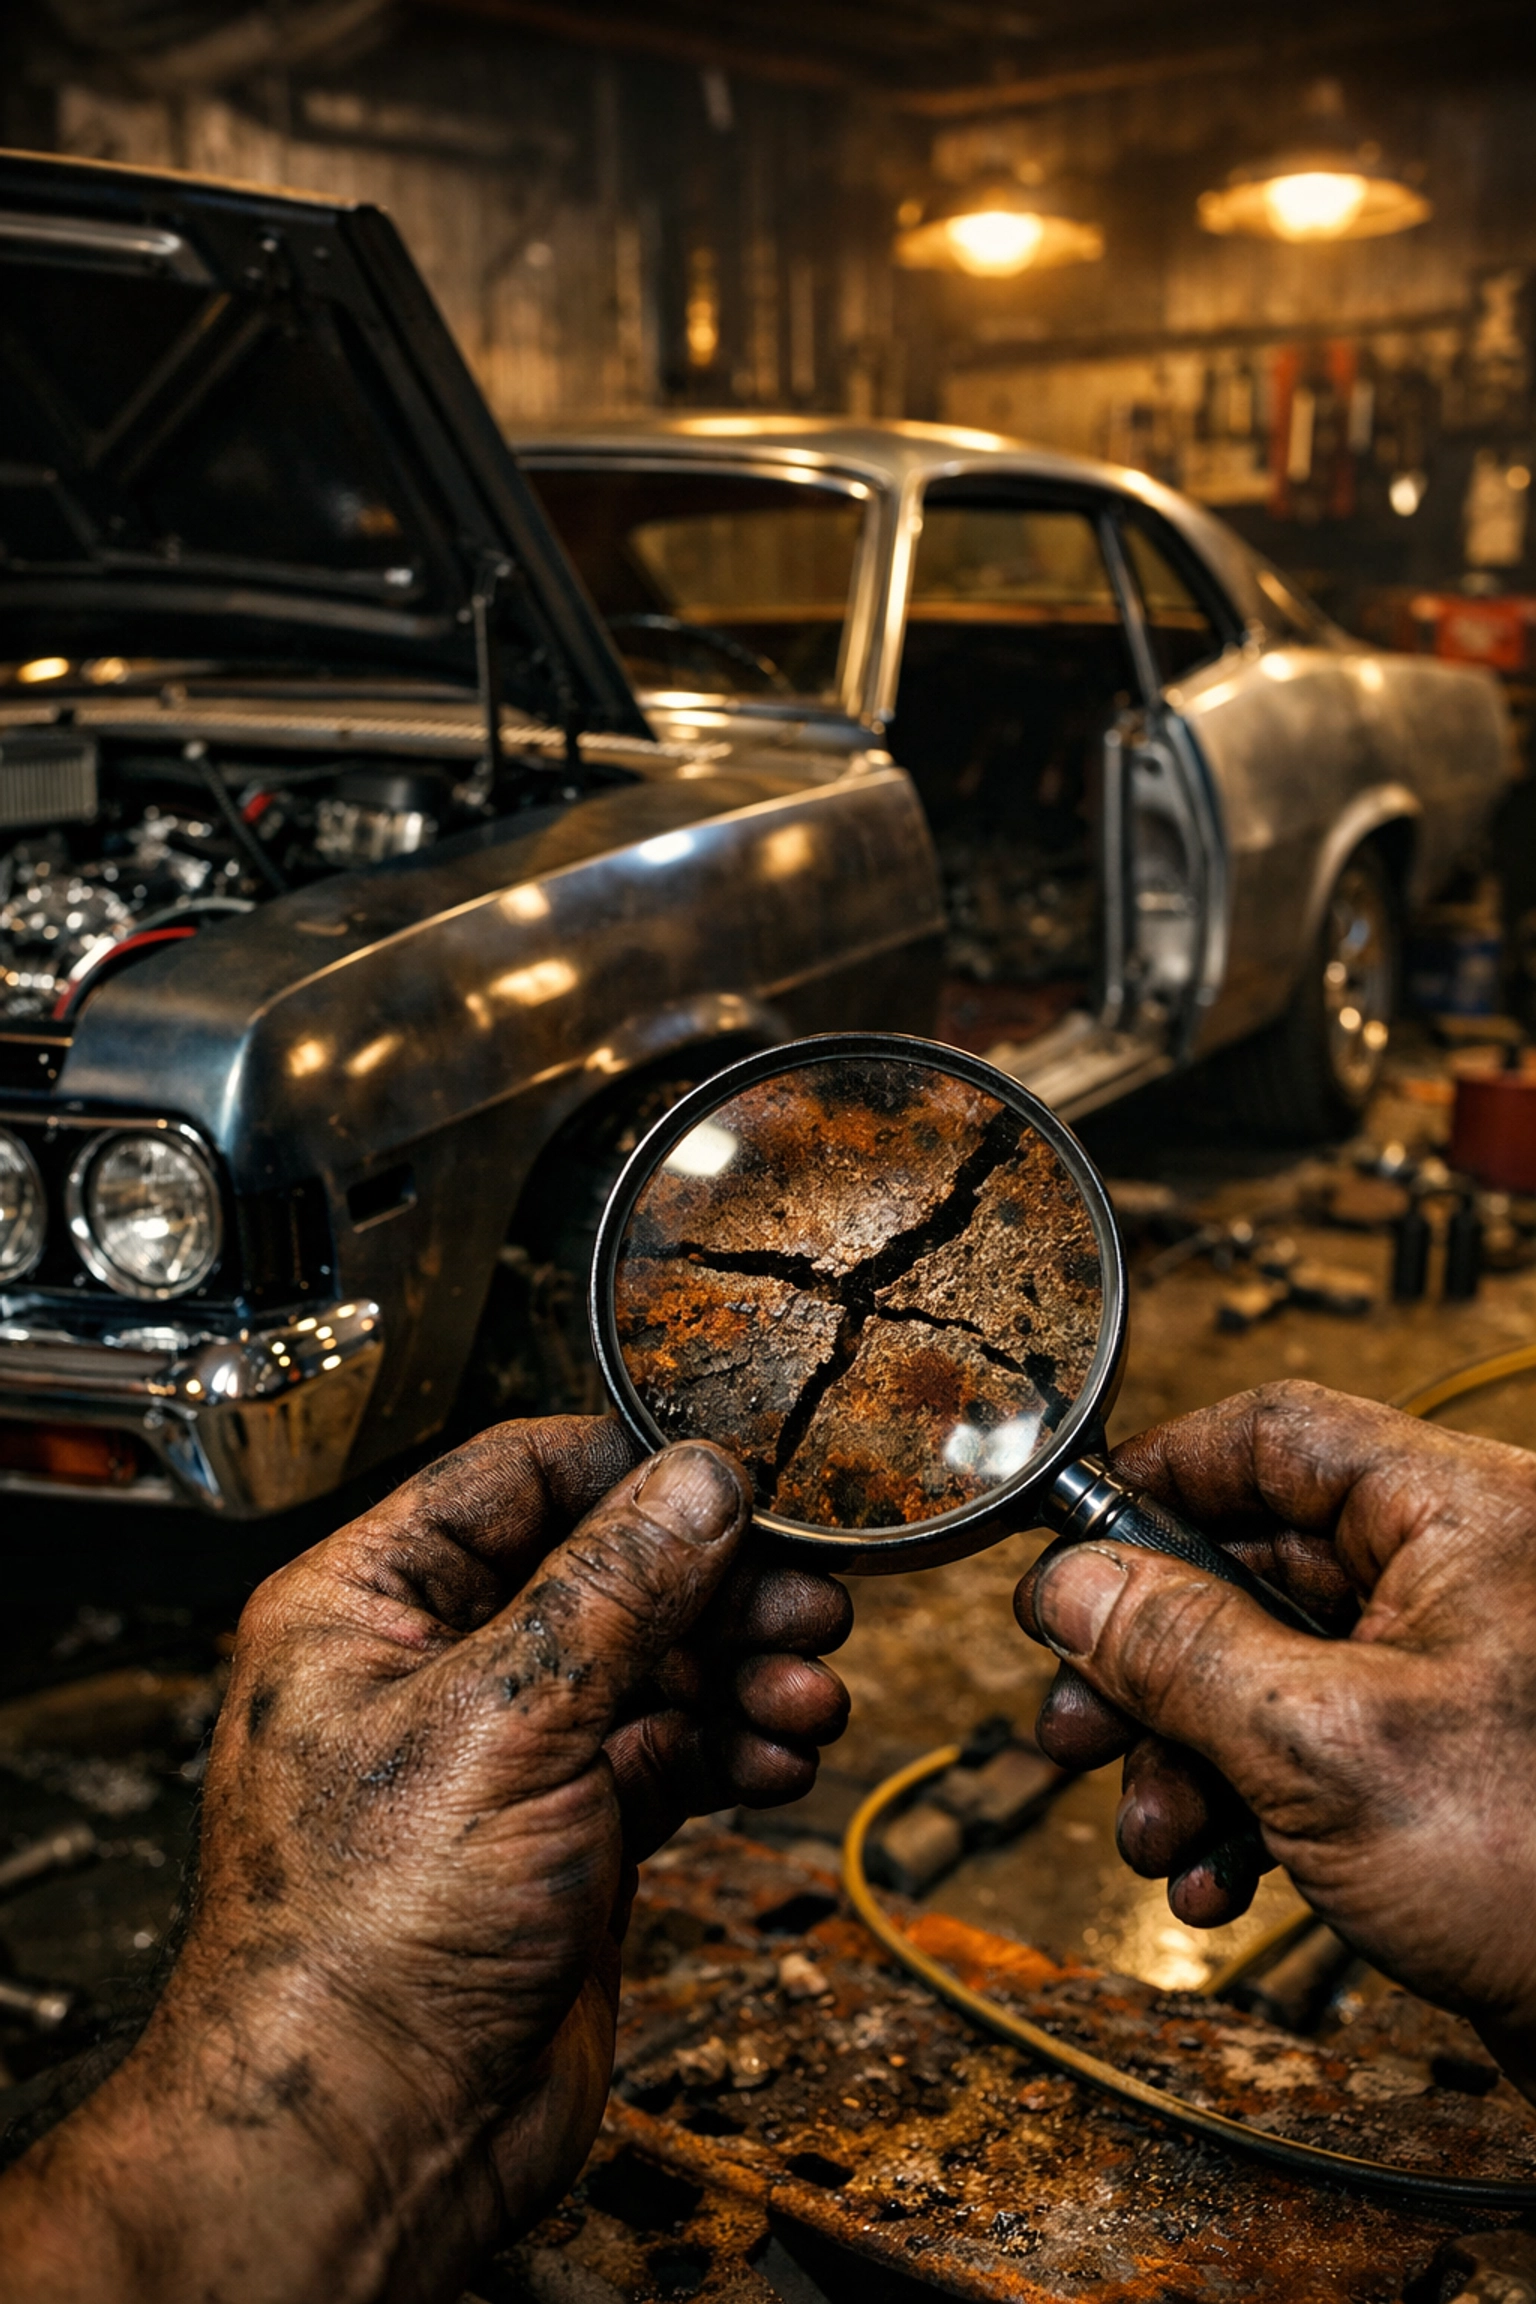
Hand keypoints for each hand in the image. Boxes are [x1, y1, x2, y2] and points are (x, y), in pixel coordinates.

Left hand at [0, 1417, 849, 2303]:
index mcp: (370, 1604)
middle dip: (717, 1587)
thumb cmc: (364, 1942)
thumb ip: (613, 1589)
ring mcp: (511, 1755)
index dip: (635, 1471)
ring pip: (655, 1666)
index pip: (517, 1478)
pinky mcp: (571, 1835)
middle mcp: (439, 1667)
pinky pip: (673, 1754)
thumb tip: (701, 1479)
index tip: (743, 1479)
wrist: (371, 2144)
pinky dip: (735, 1749)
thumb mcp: (501, 1722)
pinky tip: (784, 1759)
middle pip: (609, 1572)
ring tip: (808, 1696)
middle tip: (809, 1604)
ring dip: (744, 1672)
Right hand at [1014, 1382, 1535, 2092]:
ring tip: (1152, 1834)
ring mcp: (1461, 1679)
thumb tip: (1070, 1585)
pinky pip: (1314, 1750)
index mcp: (1466, 1517)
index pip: (1280, 1439)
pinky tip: (1217, 1879)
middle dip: (1153, 1662)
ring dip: (1186, 1754)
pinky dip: (1248, 1806)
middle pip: (1258, 1567)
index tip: (1072, 1545)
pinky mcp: (1452, 1770)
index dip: (1162, 1481)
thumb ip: (1179, 1650)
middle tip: (1073, 1723)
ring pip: (1271, 1670)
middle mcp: (1467, 1580)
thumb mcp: (1321, 1746)